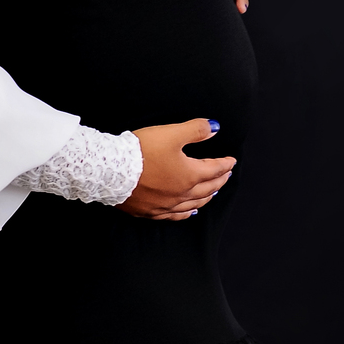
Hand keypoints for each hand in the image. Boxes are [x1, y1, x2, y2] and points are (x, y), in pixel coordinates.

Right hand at [117, 119, 235, 221]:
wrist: (111, 171)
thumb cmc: (142, 152)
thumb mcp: (171, 133)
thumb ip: (195, 130)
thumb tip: (215, 128)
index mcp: (189, 175)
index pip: (214, 169)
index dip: (224, 164)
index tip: (231, 161)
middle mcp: (181, 194)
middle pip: (207, 188)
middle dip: (219, 180)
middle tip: (225, 175)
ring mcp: (166, 205)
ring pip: (193, 203)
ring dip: (206, 197)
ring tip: (213, 193)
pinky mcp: (150, 212)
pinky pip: (174, 215)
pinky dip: (186, 213)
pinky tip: (189, 212)